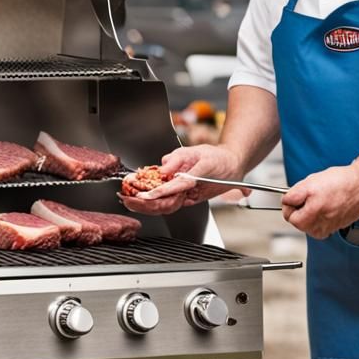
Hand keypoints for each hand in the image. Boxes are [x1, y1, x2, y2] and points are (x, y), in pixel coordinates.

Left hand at [119, 144, 247, 215]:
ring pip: (165, 207)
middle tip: (127, 199)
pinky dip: (151, 203)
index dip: (158, 193)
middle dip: (145, 205)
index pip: (175, 189)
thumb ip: (178, 157)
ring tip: (128, 200)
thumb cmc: (216, 159)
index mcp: (196, 180)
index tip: (144, 195)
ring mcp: (188, 199)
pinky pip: (167, 204)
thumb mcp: (197, 150)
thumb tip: (163, 165)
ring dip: (145, 206)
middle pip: (167, 204)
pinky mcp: (184, 199)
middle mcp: (191, 194)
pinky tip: (138, 200)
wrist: (231, 167)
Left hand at [282, 164, 358, 238]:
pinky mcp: (340, 225)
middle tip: (312, 194)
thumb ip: (292, 195)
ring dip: (314, 211)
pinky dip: (325, 213)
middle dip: (303, 208)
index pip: (289, 217)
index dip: (291, 204)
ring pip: (313, 223)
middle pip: (301, 222)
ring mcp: (332, 228)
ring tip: (323, 197)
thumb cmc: (340, 182)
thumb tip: (285, 202)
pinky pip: (325, 222)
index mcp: (310, 218)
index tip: (296, 196)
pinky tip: (331, 201)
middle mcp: (321, 227)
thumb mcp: (308, 183)